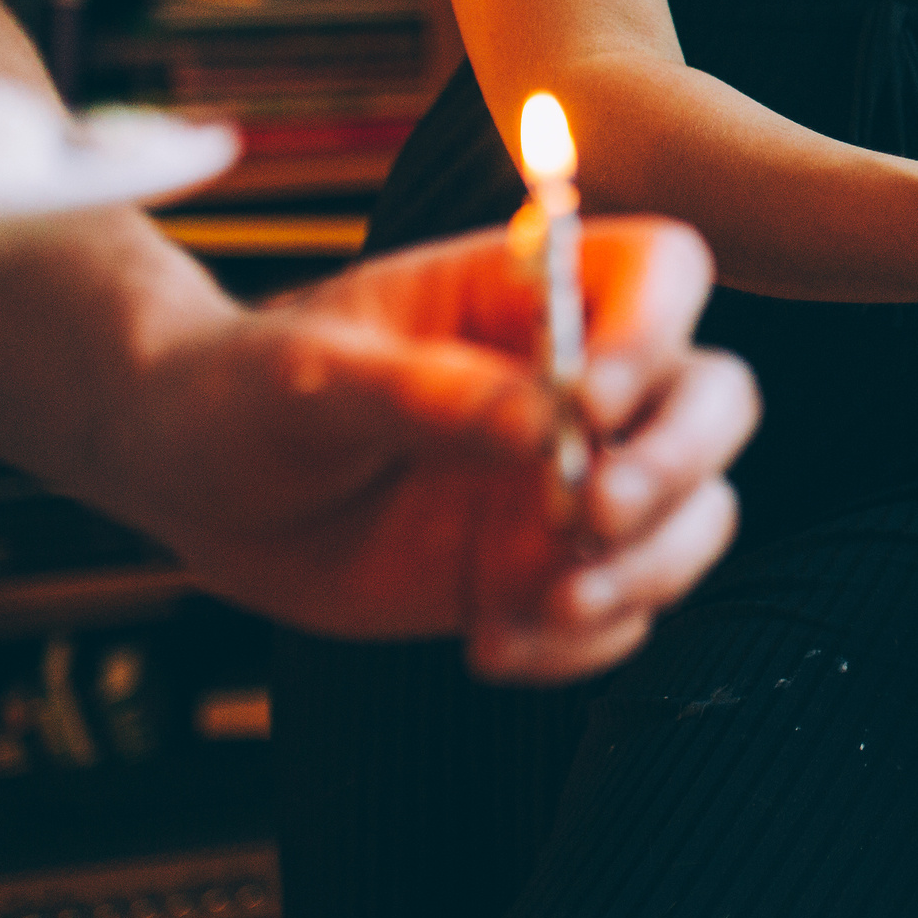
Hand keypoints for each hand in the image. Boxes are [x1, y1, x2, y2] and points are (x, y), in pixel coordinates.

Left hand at [115, 218, 755, 682]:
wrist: (202, 488)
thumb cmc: (244, 393)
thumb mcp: (302, 378)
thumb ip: (416, 391)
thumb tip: (540, 426)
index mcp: (532, 293)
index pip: (661, 273)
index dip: (656, 328)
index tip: (589, 400)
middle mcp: (582, 382)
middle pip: (716, 397)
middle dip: (679, 462)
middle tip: (592, 516)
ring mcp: (577, 480)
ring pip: (698, 513)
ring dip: (650, 567)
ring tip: (545, 604)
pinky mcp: (553, 571)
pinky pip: (627, 613)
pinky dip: (583, 644)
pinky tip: (490, 645)